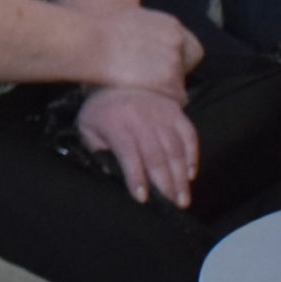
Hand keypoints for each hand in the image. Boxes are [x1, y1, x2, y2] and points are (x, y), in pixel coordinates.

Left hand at [77, 86, 197, 206]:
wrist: (118, 75)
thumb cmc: (101, 109)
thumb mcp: (88, 128)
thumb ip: (97, 150)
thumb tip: (110, 172)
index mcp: (116, 123)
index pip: (128, 154)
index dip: (136, 177)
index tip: (143, 198)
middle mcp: (142, 119)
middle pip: (157, 156)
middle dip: (165, 185)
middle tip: (171, 206)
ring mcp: (162, 115)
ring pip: (175, 150)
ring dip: (181, 177)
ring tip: (183, 199)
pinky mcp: (176, 112)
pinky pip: (189, 136)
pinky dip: (193, 156)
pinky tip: (191, 174)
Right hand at [88, 8, 201, 98]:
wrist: (91, 43)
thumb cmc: (101, 31)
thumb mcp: (133, 19)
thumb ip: (152, 31)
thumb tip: (151, 43)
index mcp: (171, 25)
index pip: (191, 48)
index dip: (179, 59)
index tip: (163, 65)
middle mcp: (178, 42)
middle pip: (185, 66)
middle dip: (172, 73)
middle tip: (151, 78)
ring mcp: (175, 63)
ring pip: (179, 84)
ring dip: (165, 88)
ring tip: (141, 89)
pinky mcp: (169, 84)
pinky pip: (175, 99)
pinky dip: (163, 102)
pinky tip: (145, 99)